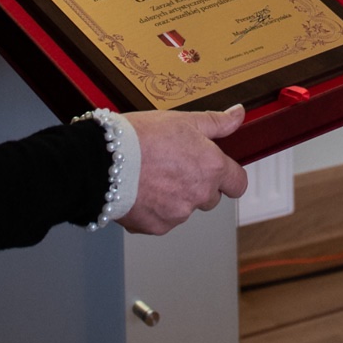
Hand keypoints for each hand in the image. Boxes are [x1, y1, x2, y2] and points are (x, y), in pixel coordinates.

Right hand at [119, 104, 249, 234]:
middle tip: (173, 166)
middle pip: (210, 197)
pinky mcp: (157, 227)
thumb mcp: (183, 120)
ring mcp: (178, 214)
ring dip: (175, 196)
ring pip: (185, 208)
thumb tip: (238, 115)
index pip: (238, 183)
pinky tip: (141, 189)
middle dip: (198, 184)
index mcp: (211, 168)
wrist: (103, 159)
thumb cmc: (141, 137)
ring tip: (151, 175)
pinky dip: (154, 208)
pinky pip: (162, 219)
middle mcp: (199, 194)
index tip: (218, 170)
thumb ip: (216, 122)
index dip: (228, 176)